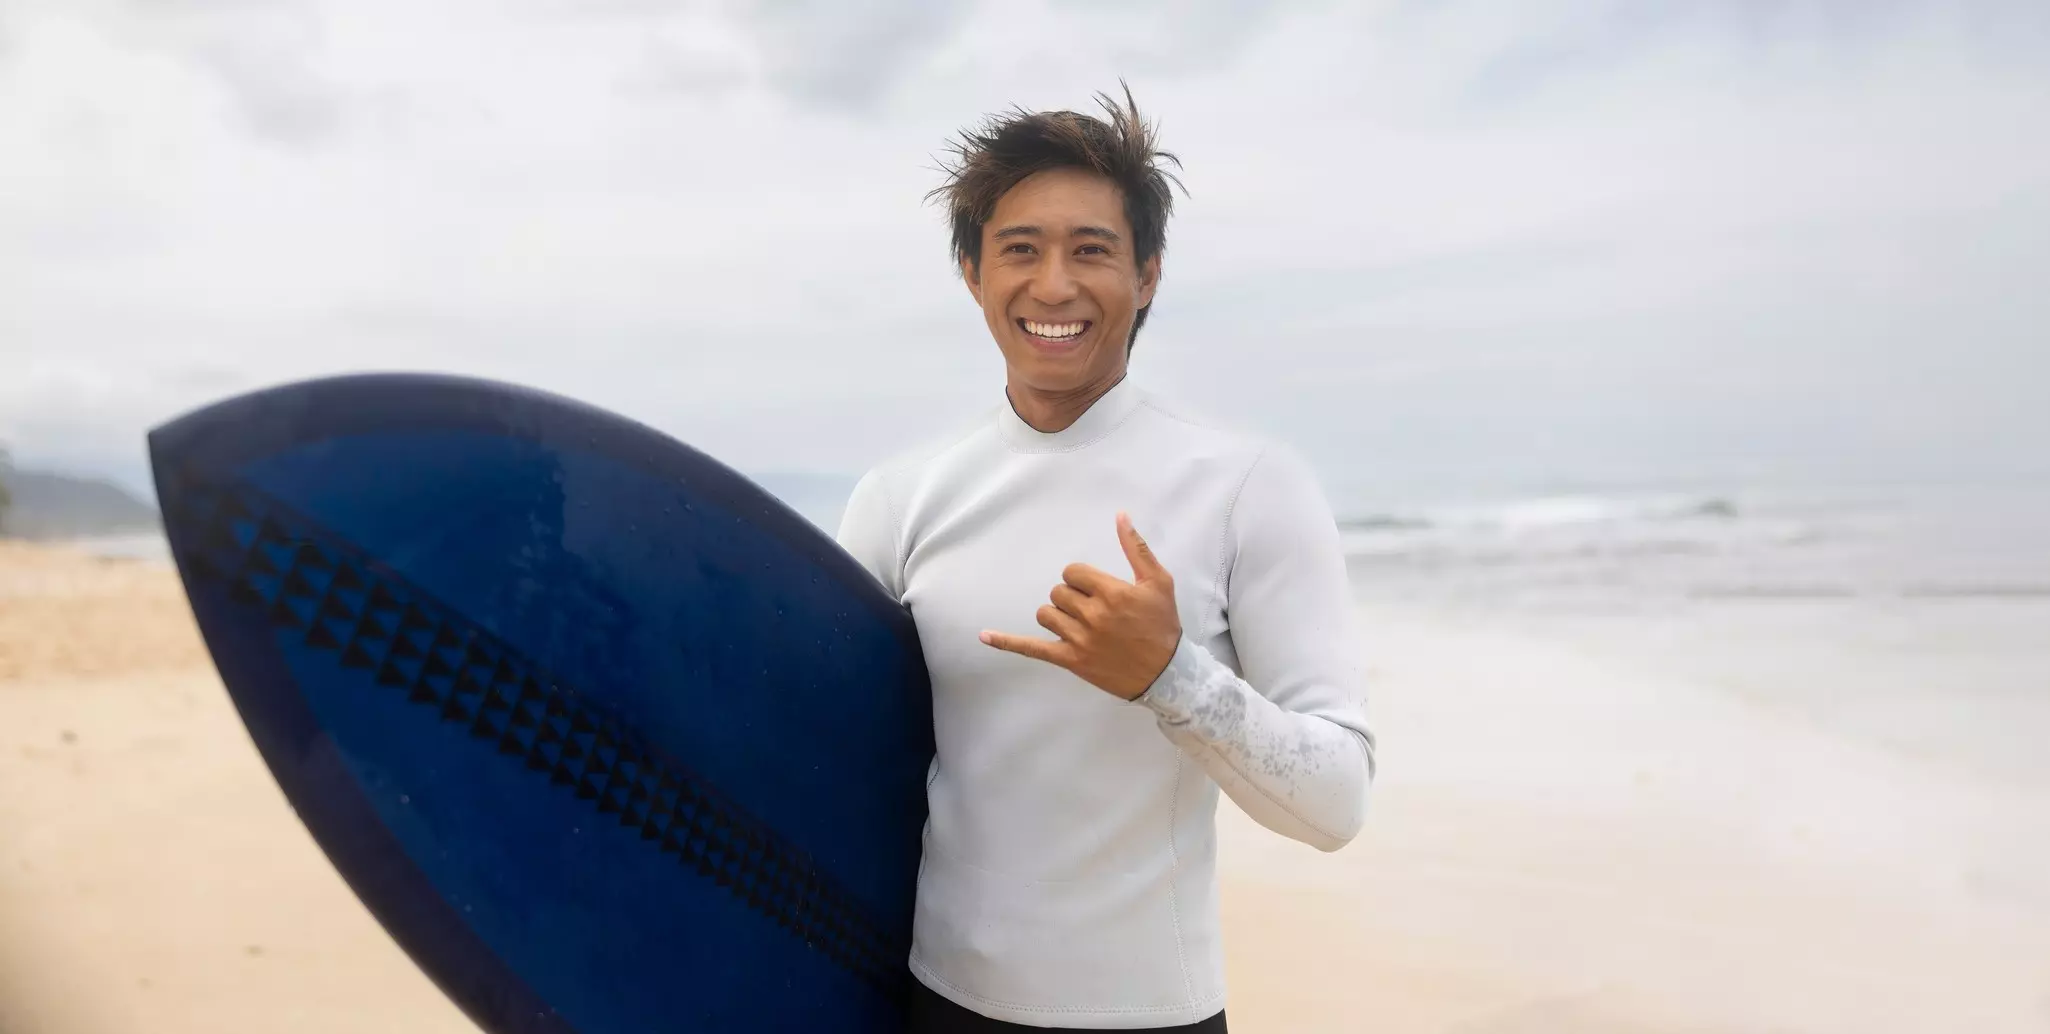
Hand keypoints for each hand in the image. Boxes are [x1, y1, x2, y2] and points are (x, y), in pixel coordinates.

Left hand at [980, 512, 1181, 700]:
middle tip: (1094, 609)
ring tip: (1078, 624)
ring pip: (1046, 614)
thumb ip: (1137, 548)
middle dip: (1072, 596)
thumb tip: (1120, 515)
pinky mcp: (1070, 660)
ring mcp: (1078, 639)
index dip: (1081, 578)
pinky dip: (1007, 641)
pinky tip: (984, 635)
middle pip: (1058, 592)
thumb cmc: (1162, 625)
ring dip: (1058, 615)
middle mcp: (1092, 615)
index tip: (1096, 589)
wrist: (1166, 674)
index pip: (1073, 572)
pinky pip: (1032, 648)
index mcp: (1111, 592)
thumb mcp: (1157, 582)